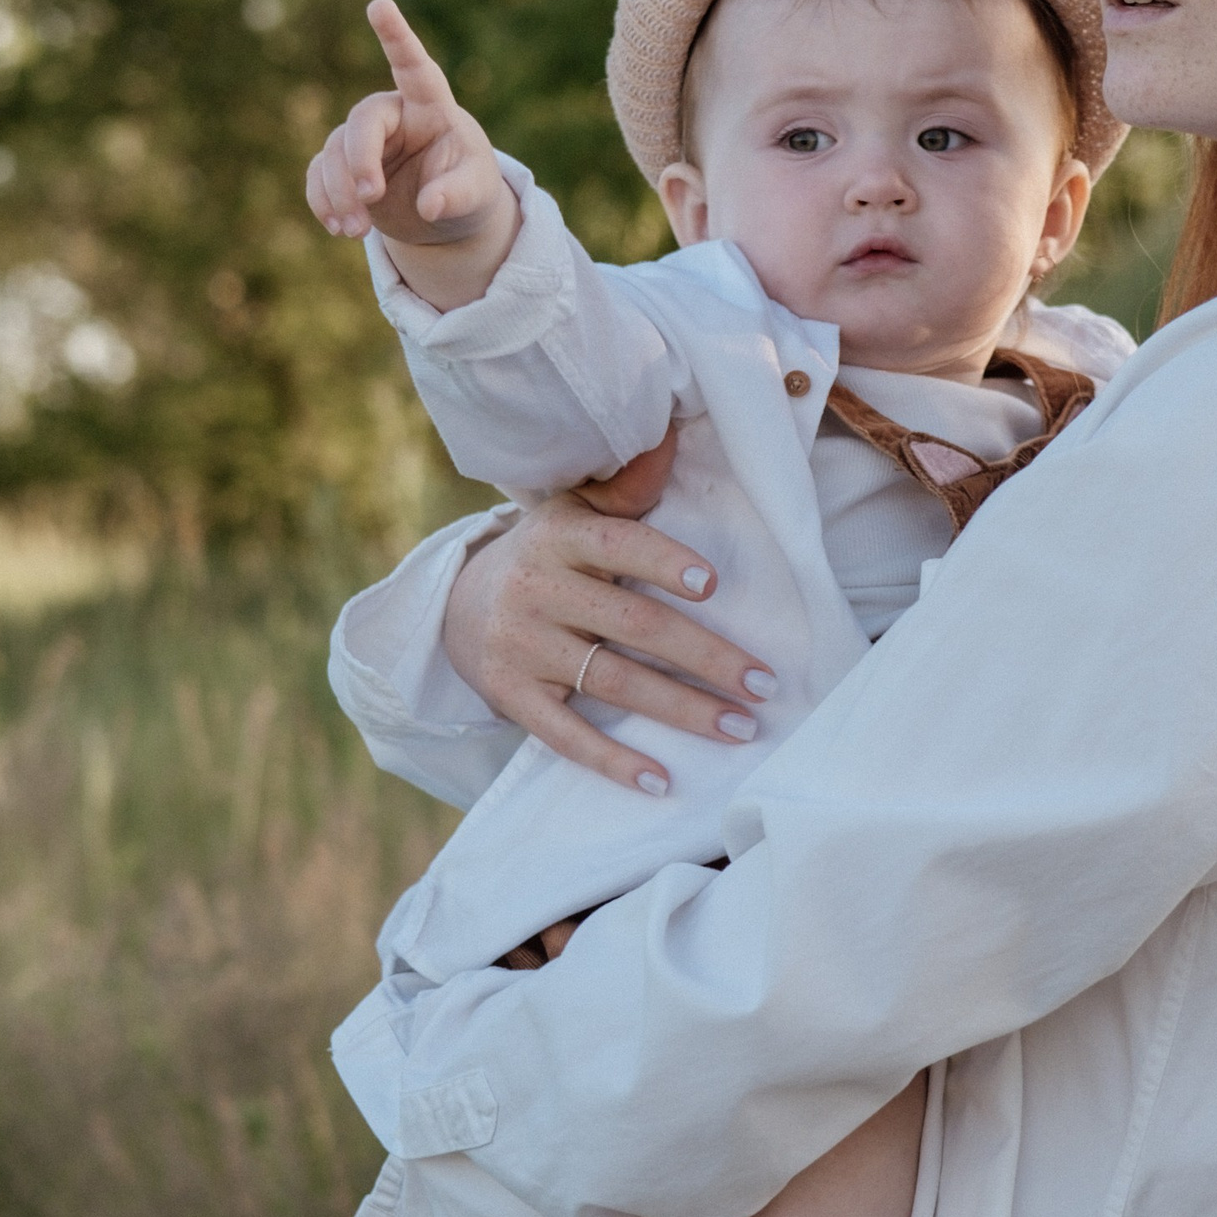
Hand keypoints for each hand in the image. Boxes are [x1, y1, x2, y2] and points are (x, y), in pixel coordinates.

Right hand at [305, 0, 519, 307]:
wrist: (444, 209)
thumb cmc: (468, 185)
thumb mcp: (476, 193)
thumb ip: (457, 194)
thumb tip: (430, 206)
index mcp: (430, 104)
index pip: (413, 66)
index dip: (396, 36)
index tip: (380, 5)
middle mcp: (392, 114)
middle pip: (361, 123)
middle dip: (359, 162)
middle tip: (371, 199)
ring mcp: (362, 139)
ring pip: (334, 154)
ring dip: (339, 194)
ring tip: (355, 232)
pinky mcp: (342, 166)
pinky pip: (318, 176)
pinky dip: (323, 202)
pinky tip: (337, 228)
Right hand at [446, 492, 777, 794]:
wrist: (454, 607)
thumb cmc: (546, 557)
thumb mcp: (573, 512)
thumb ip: (624, 490)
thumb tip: (669, 437)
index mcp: (559, 537)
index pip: (618, 544)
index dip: (663, 563)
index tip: (711, 586)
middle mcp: (537, 589)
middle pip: (632, 625)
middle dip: (705, 657)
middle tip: (762, 682)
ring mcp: (521, 647)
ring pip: (612, 682)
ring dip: (682, 709)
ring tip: (739, 726)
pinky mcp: (511, 696)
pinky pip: (566, 735)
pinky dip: (613, 761)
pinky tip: (660, 779)